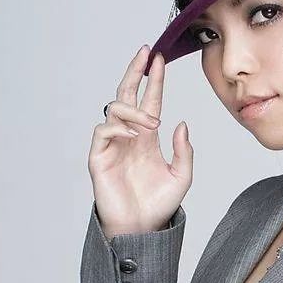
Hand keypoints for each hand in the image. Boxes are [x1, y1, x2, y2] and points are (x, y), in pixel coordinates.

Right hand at [88, 45, 193, 236]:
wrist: (142, 229)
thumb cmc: (159, 205)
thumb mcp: (182, 176)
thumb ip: (184, 150)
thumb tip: (181, 123)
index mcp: (147, 137)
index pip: (149, 100)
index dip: (153, 80)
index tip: (159, 58)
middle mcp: (128, 136)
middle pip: (127, 94)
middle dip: (134, 72)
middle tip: (145, 53)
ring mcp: (112, 145)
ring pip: (115, 110)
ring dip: (134, 110)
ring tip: (151, 124)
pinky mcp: (99, 158)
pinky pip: (103, 132)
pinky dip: (118, 128)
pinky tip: (134, 135)